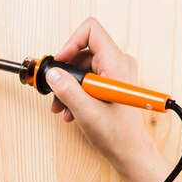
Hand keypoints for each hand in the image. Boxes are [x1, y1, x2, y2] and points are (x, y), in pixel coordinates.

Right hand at [45, 18, 155, 167]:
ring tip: (62, 106)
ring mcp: (116, 72)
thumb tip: (52, 73)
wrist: (130, 151)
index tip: (59, 63)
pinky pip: (87, 77)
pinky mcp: (112, 81)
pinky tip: (70, 110)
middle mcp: (119, 63)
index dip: (71, 43)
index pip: (91, 31)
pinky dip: (76, 91)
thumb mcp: (86, 111)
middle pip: (83, 50)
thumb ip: (67, 90)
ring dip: (68, 85)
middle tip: (55, 91)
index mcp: (117, 63)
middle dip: (66, 72)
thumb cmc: (117, 134)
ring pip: (82, 66)